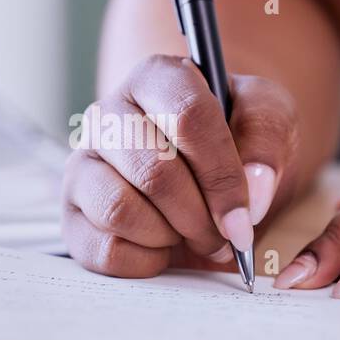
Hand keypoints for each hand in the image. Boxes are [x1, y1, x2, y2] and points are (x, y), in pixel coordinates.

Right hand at [63, 55, 299, 276]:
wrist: (209, 175)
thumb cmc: (237, 141)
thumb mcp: (269, 123)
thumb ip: (267, 141)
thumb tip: (253, 192)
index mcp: (157, 78)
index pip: (187, 116)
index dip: (222, 175)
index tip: (245, 217)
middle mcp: (109, 114)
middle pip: (154, 172)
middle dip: (199, 217)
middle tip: (222, 234)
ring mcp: (82, 163)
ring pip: (120, 210)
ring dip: (169, 237)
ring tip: (189, 234)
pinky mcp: (71, 213)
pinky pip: (103, 249)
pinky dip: (144, 261)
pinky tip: (160, 245)